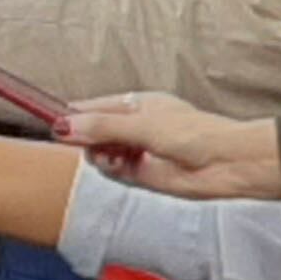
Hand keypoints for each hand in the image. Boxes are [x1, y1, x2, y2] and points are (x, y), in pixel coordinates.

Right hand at [58, 92, 280, 200]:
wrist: (227, 164)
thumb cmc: (197, 134)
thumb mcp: (143, 125)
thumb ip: (102, 127)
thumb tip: (64, 126)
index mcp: (135, 105)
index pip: (92, 107)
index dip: (72, 114)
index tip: (53, 122)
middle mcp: (133, 127)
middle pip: (91, 131)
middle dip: (84, 137)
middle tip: (85, 141)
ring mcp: (136, 151)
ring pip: (98, 153)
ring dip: (99, 155)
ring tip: (113, 155)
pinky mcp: (140, 175)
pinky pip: (111, 171)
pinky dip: (110, 169)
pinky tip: (121, 166)